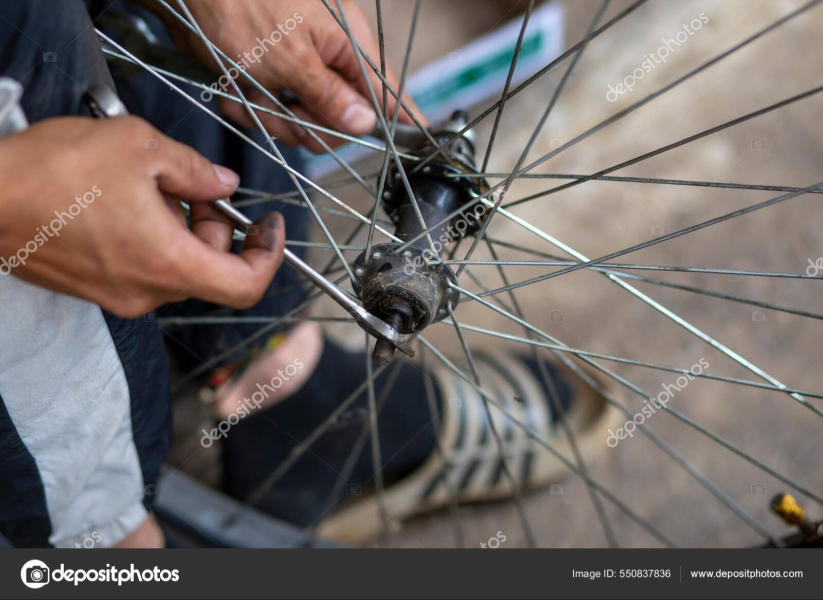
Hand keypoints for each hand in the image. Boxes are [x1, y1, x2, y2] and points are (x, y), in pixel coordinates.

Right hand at [0, 116, 284, 317]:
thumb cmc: (52, 172)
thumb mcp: (139, 147)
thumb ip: (194, 170)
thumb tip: (223, 185)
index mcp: (168, 263)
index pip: (246, 285)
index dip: (269, 256)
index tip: (269, 226)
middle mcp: (146, 292)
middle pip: (211, 270)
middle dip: (216, 227)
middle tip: (196, 187)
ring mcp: (117, 296)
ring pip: (177, 268)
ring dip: (183, 230)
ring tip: (153, 186)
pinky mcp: (94, 289)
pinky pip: (144, 270)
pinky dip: (154, 241)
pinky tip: (128, 203)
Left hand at [156, 0, 426, 150]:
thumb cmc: (240, 4)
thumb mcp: (289, 59)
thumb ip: (330, 97)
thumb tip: (365, 124)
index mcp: (347, 44)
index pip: (387, 90)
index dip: (403, 118)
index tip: (423, 139)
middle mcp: (326, 58)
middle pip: (338, 120)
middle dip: (308, 124)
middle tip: (287, 111)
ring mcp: (295, 69)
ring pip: (298, 122)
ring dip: (269, 115)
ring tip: (249, 89)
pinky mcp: (266, 77)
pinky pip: (267, 113)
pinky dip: (247, 106)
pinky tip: (233, 87)